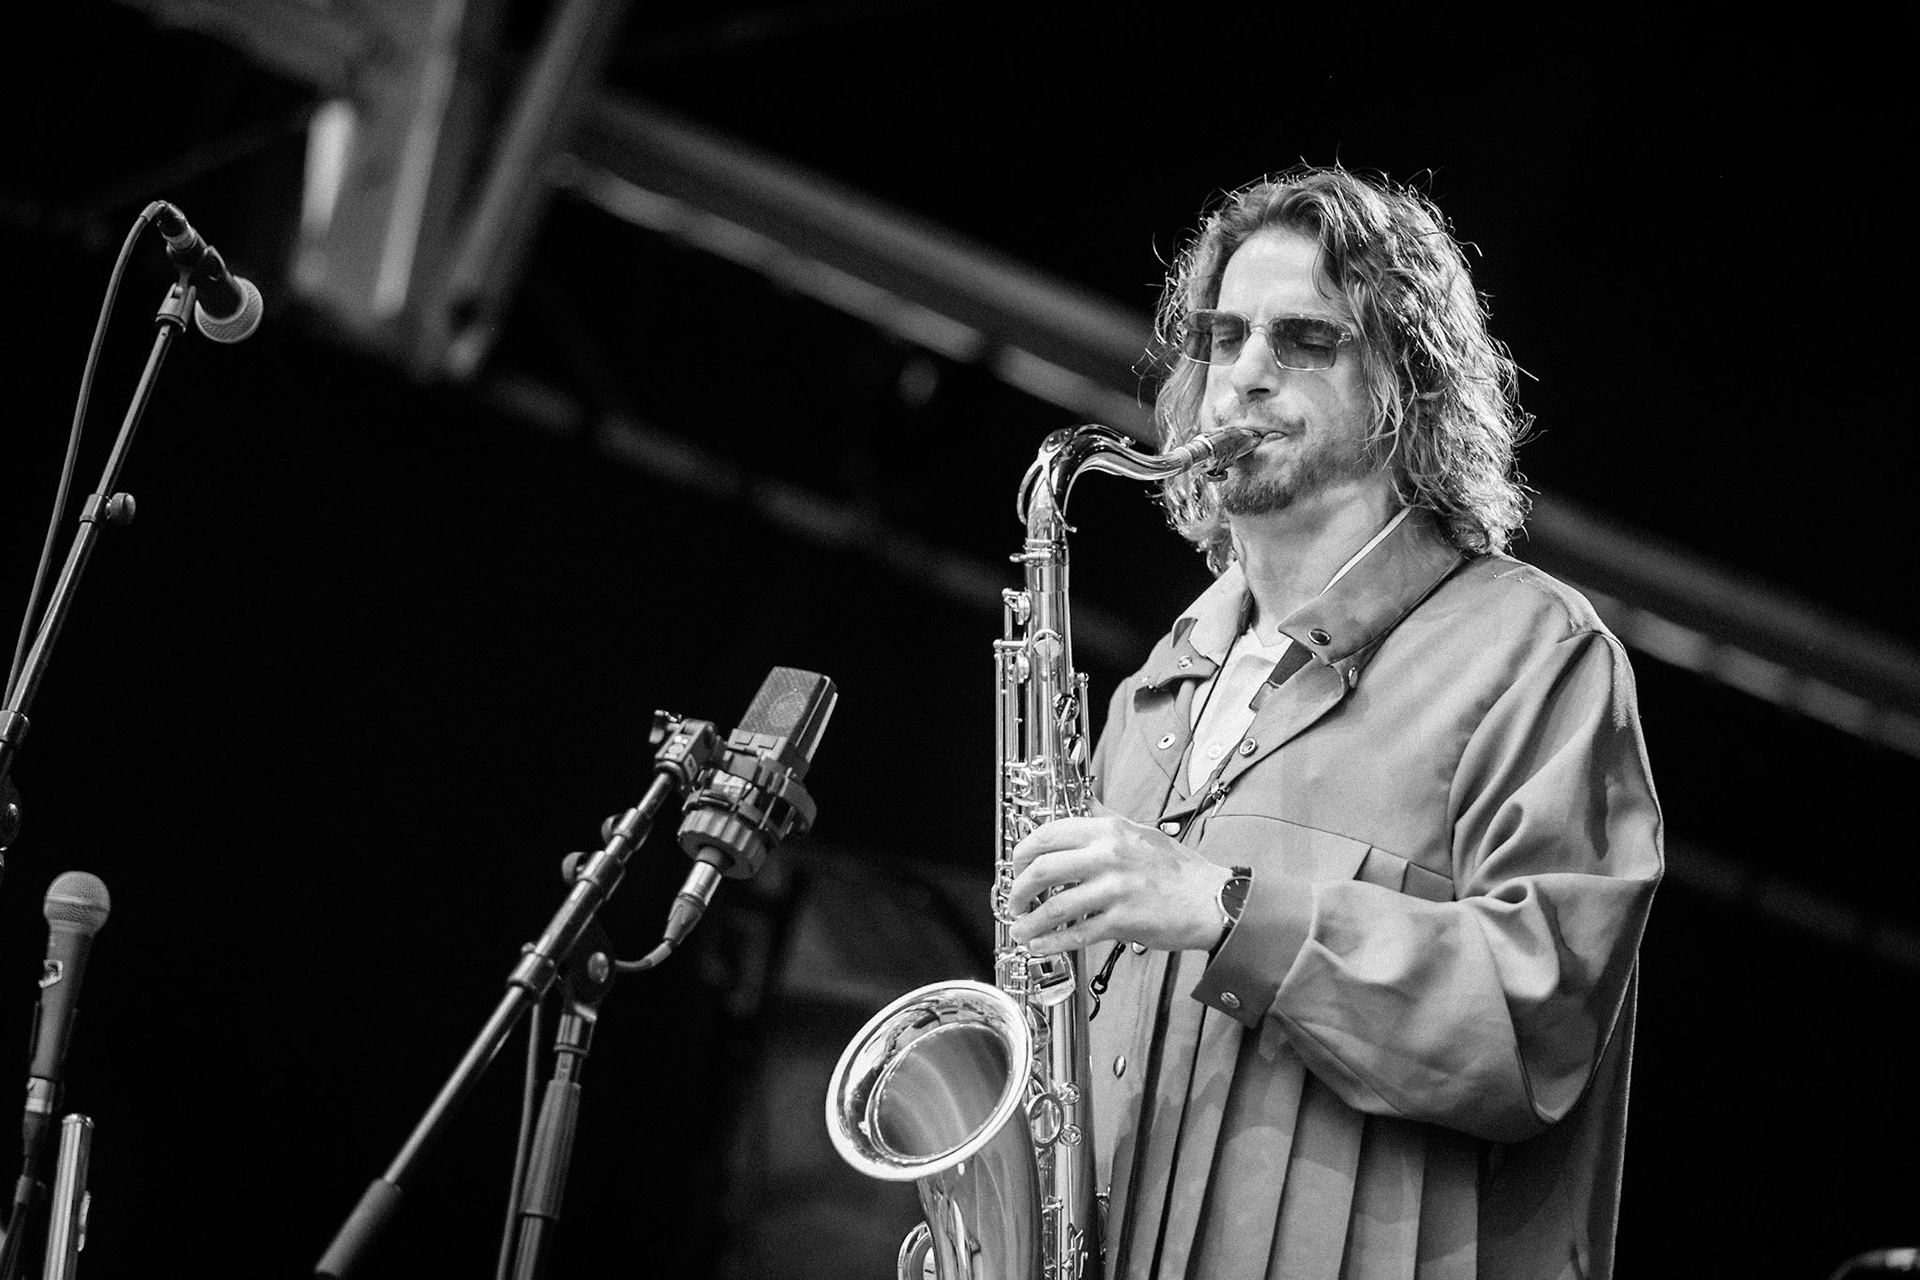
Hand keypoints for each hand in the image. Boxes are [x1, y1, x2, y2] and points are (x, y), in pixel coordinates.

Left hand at [1007, 805, 1229, 954]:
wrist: (1212, 899)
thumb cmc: (1179, 869)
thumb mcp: (1141, 831)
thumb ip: (1107, 820)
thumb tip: (1083, 806)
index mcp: (1109, 831)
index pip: (1050, 835)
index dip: (1023, 852)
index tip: (1016, 865)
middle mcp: (1109, 856)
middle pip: (1044, 869)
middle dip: (1019, 887)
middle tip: (1014, 899)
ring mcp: (1115, 890)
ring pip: (1056, 906)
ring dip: (1030, 920)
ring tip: (1020, 927)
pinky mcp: (1123, 921)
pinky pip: (1077, 933)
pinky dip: (1052, 941)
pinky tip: (1040, 945)